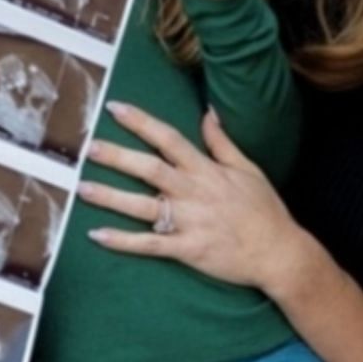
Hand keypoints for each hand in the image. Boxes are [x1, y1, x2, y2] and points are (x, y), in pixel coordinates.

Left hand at [80, 101, 310, 296]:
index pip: (168, 139)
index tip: (115, 107)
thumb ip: (222, 142)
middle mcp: (194, 193)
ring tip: (82, 188)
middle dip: (118, 157)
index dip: (141, 122)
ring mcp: (190, 222)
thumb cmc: (265, 210)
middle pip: (150, 169)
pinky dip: (123, 241)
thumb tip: (208, 112)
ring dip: (111, 197)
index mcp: (206, 171)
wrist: (280, 253)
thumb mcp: (248, 169)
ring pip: (143, 207)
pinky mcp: (187, 250)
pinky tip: (97, 235)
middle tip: (89, 147)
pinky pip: (150, 244)